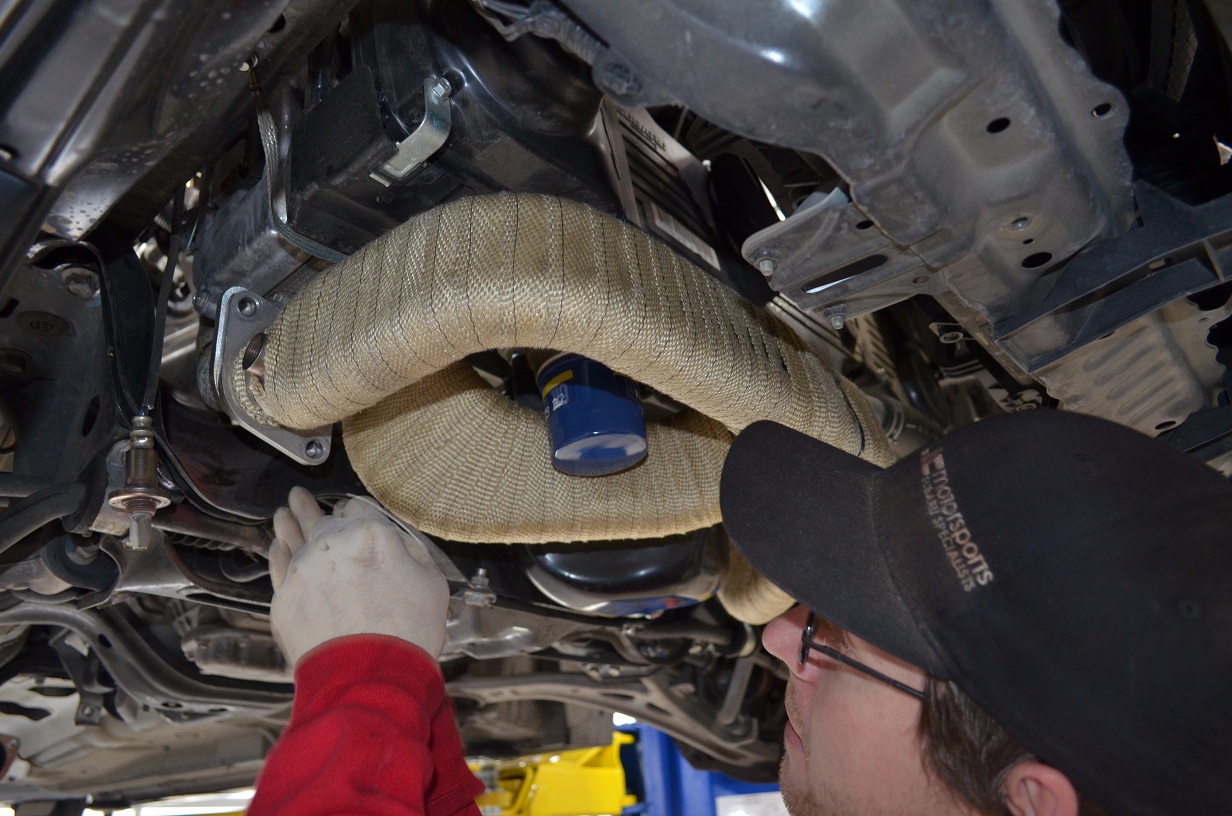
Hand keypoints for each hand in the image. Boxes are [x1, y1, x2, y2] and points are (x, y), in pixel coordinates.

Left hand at [268, 487, 449, 666]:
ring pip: (291, 539)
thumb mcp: (431, 582)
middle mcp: (331, 545)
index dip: (357, 510)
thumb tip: (391, 536)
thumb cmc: (406, 633)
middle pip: (317, 518)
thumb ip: (409, 549)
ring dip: (287, 523)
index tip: (354, 513)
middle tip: (299, 496)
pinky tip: (276, 546)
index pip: (358, 508)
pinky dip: (277, 555)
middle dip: (309, 507)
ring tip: (282, 512)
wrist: (370, 677)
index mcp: (371, 534)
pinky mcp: (284, 600)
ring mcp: (303, 572)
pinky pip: (278, 569)